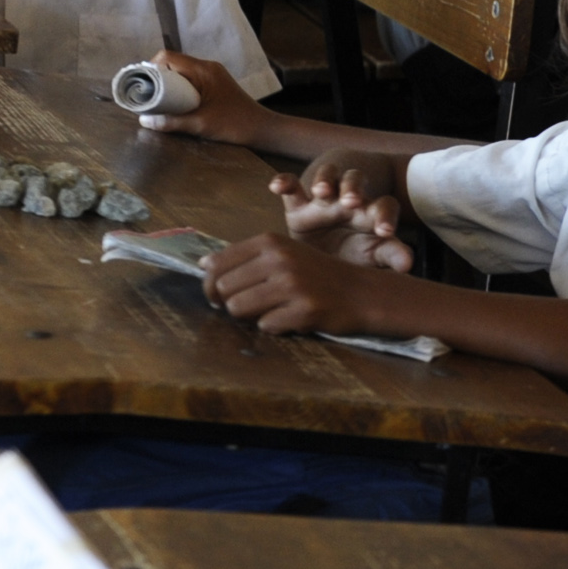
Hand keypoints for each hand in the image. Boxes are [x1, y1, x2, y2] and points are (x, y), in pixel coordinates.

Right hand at [140, 51, 278, 144]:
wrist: (263, 129)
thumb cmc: (235, 125)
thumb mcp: (200, 124)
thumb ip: (171, 122)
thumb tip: (144, 121)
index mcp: (203, 70)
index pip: (168, 57)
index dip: (151, 67)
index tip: (142, 84)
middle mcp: (207, 67)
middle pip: (173, 63)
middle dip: (158, 77)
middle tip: (147, 95)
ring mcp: (212, 74)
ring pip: (182, 72)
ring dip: (169, 84)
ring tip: (158, 100)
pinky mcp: (215, 84)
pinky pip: (191, 80)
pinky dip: (180, 88)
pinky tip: (175, 103)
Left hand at [199, 231, 385, 337]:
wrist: (363, 293)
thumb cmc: (318, 275)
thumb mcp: (284, 254)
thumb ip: (245, 258)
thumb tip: (203, 266)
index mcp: (270, 241)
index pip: (216, 265)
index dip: (211, 285)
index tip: (221, 295)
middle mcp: (279, 259)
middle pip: (224, 289)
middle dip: (231, 303)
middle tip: (250, 307)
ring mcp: (292, 284)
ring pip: (238, 309)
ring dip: (250, 316)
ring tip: (270, 312)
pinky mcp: (304, 310)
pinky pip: (266, 326)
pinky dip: (275, 327)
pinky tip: (291, 319)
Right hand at [274, 150, 414, 270]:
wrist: (325, 251)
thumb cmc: (356, 253)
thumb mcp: (373, 254)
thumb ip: (390, 255)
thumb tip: (408, 265)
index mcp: (372, 214)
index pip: (385, 205)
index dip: (386, 216)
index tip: (385, 231)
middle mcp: (349, 200)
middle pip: (356, 182)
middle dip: (354, 188)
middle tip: (351, 201)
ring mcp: (323, 200)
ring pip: (327, 177)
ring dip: (325, 180)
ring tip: (321, 191)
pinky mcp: (297, 205)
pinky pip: (292, 188)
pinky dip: (284, 182)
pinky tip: (277, 186)